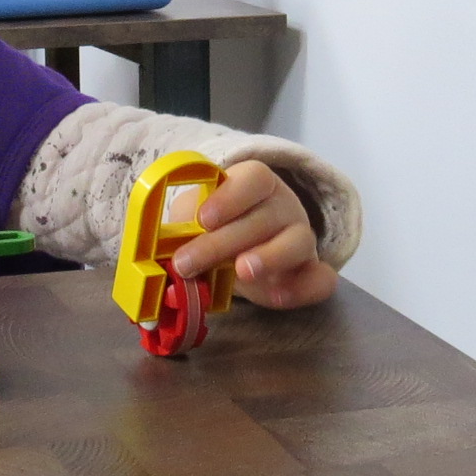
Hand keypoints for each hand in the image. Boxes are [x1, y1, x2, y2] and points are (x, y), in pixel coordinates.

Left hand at [170, 159, 336, 309]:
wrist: (245, 242)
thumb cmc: (215, 225)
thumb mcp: (194, 220)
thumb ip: (180, 232)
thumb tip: (153, 257)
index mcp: (255, 183)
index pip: (254, 178)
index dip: (229, 197)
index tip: (202, 220)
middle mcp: (283, 207)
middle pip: (264, 217)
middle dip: (223, 242)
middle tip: (187, 263)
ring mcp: (300, 238)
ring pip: (298, 241)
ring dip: (270, 256)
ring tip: (242, 271)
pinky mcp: (310, 271)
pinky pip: (321, 278)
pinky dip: (305, 287)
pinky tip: (279, 296)